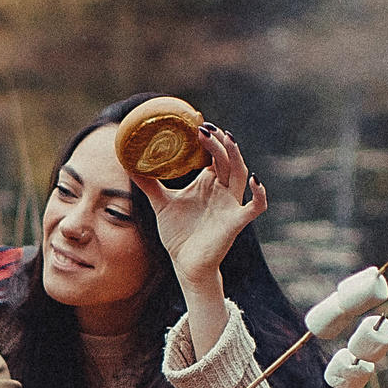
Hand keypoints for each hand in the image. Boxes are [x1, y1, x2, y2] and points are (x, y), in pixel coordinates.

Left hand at [130, 123, 265, 290]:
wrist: (185, 264)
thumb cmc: (179, 234)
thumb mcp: (161, 204)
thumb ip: (148, 184)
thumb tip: (127, 163)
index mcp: (208, 182)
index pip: (214, 154)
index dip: (209, 139)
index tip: (196, 123)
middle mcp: (223, 190)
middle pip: (227, 159)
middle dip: (220, 142)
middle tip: (205, 129)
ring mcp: (231, 205)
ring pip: (240, 174)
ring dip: (235, 156)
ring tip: (226, 140)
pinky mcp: (236, 222)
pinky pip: (255, 206)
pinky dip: (259, 194)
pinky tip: (254, 179)